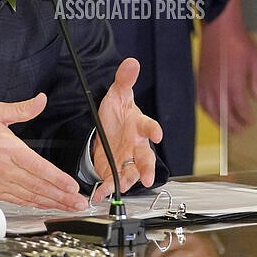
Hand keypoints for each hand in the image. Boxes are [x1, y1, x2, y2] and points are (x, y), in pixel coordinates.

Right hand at [0, 95, 86, 210]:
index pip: (38, 167)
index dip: (58, 179)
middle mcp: (3, 169)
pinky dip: (32, 205)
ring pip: (29, 197)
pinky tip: (43, 206)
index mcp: (6, 148)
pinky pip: (16, 200)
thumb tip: (40, 100)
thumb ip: (21, 109)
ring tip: (67, 208)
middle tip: (79, 203)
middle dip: (61, 196)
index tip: (73, 186)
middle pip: (38, 187)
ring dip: (51, 203)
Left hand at [91, 58, 162, 201]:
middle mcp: (137, 145)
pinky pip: (113, 181)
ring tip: (120, 188)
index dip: (154, 130)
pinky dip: (107, 188)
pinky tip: (100, 194)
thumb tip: (131, 62)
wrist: (107, 129)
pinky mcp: (115, 170)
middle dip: (148, 168)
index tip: (157, 134)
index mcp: (139, 125)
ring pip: (132, 173)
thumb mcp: (117, 94)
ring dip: (127, 182)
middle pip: (146, 157)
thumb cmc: (118, 113)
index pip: (149, 126)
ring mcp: (127, 160)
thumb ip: (124, 80)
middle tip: (148, 178)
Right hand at [197, 0, 256, 133]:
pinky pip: (200, 99)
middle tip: (240, 131)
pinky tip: (211, 112)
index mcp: (232, 82)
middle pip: (223, 112)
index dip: (245, 117)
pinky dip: (206, 110)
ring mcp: (206, 83)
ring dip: (218, 120)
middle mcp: (217, 86)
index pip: (239, 107)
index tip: (251, 122)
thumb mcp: (255, 60)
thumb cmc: (240, 43)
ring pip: (209, 109)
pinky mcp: (200, 78)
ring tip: (225, 127)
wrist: (219, 28)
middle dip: (232, 124)